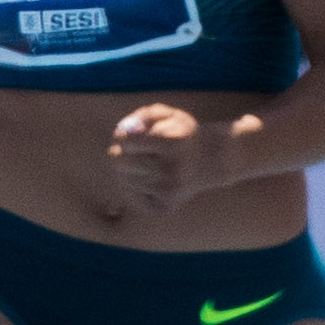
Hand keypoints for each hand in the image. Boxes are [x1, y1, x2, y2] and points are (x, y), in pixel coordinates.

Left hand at [107, 101, 227, 210]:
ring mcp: (168, 192)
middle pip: (122, 162)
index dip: (123, 137)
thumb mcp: (169, 116)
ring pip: (125, 179)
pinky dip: (132, 186)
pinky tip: (147, 179)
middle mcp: (172, 170)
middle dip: (118, 154)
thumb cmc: (181, 135)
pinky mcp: (164, 208)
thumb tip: (122, 131)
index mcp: (174, 143)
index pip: (131, 141)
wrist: (207, 162)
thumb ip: (145, 116)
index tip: (124, 135)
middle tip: (121, 150)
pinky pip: (131, 196)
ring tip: (142, 164)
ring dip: (126, 170)